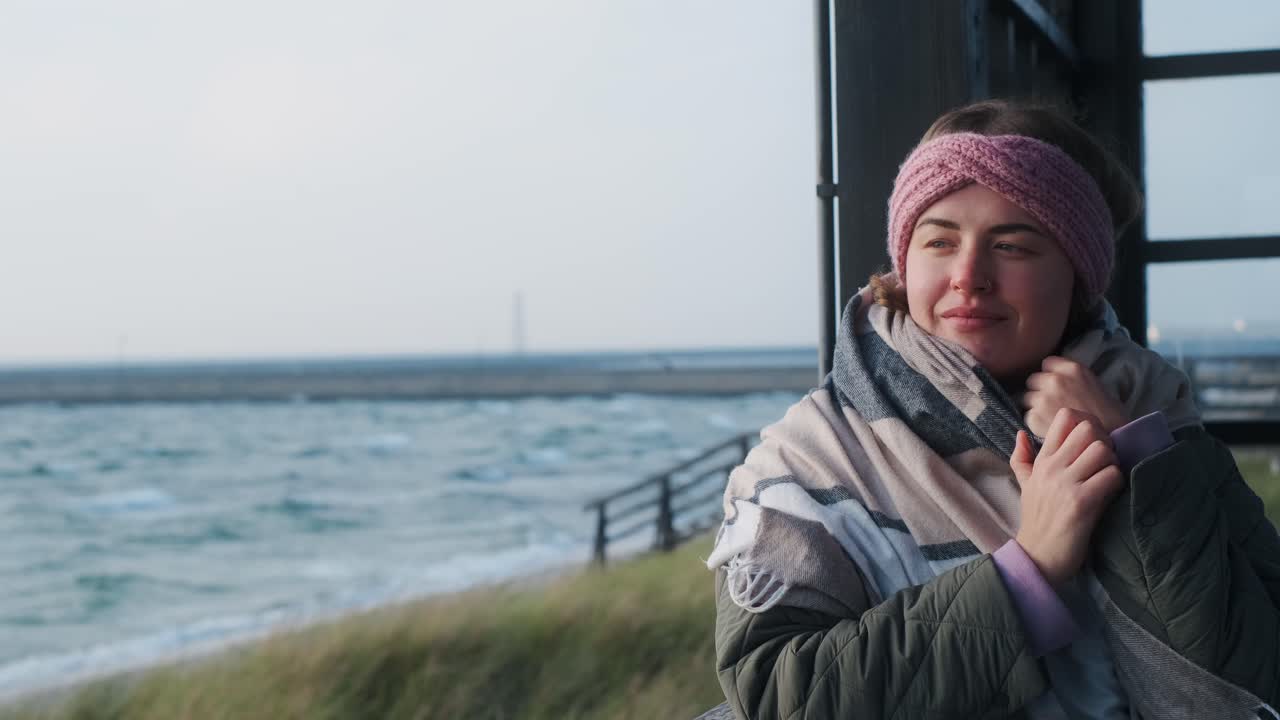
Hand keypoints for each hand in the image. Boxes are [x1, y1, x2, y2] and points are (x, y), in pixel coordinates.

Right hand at [1010, 408, 1124, 586]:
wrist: (1037, 556)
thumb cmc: (1036, 521)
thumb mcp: (1025, 485)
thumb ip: (1022, 458)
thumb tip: (1020, 433)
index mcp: (1042, 460)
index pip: (1065, 418)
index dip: (1087, 424)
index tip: (1092, 443)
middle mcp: (1052, 467)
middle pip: (1088, 429)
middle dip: (1104, 442)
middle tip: (1105, 461)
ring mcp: (1066, 484)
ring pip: (1102, 450)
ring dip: (1113, 462)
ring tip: (1108, 478)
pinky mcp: (1082, 502)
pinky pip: (1111, 476)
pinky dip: (1117, 482)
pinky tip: (1110, 493)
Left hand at [1018, 356, 1129, 436]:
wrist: (1112, 439)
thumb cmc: (1108, 414)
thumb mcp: (1094, 383)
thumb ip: (1072, 377)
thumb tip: (1057, 375)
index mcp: (1072, 369)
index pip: (1048, 363)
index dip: (1051, 375)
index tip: (1056, 386)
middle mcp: (1055, 380)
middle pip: (1034, 380)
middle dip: (1041, 390)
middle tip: (1053, 405)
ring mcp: (1043, 399)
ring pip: (1028, 399)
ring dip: (1037, 406)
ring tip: (1053, 418)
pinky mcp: (1036, 417)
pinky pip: (1029, 416)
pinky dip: (1037, 422)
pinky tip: (1052, 428)